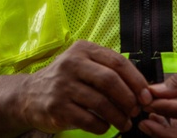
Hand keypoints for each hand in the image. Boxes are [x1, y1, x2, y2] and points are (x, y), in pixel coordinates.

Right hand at [18, 40, 152, 134]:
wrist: (29, 95)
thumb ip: (108, 71)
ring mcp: (62, 85)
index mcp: (83, 50)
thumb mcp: (83, 65)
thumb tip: (142, 89)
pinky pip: (88, 120)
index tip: (146, 96)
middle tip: (136, 111)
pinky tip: (105, 127)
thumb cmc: (65, 80)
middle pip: (110, 81)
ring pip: (101, 103)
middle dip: (129, 99)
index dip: (136, 80)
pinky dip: (102, 126)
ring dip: (118, 117)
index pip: (117, 62)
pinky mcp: (57, 107)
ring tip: (125, 124)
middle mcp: (71, 64)